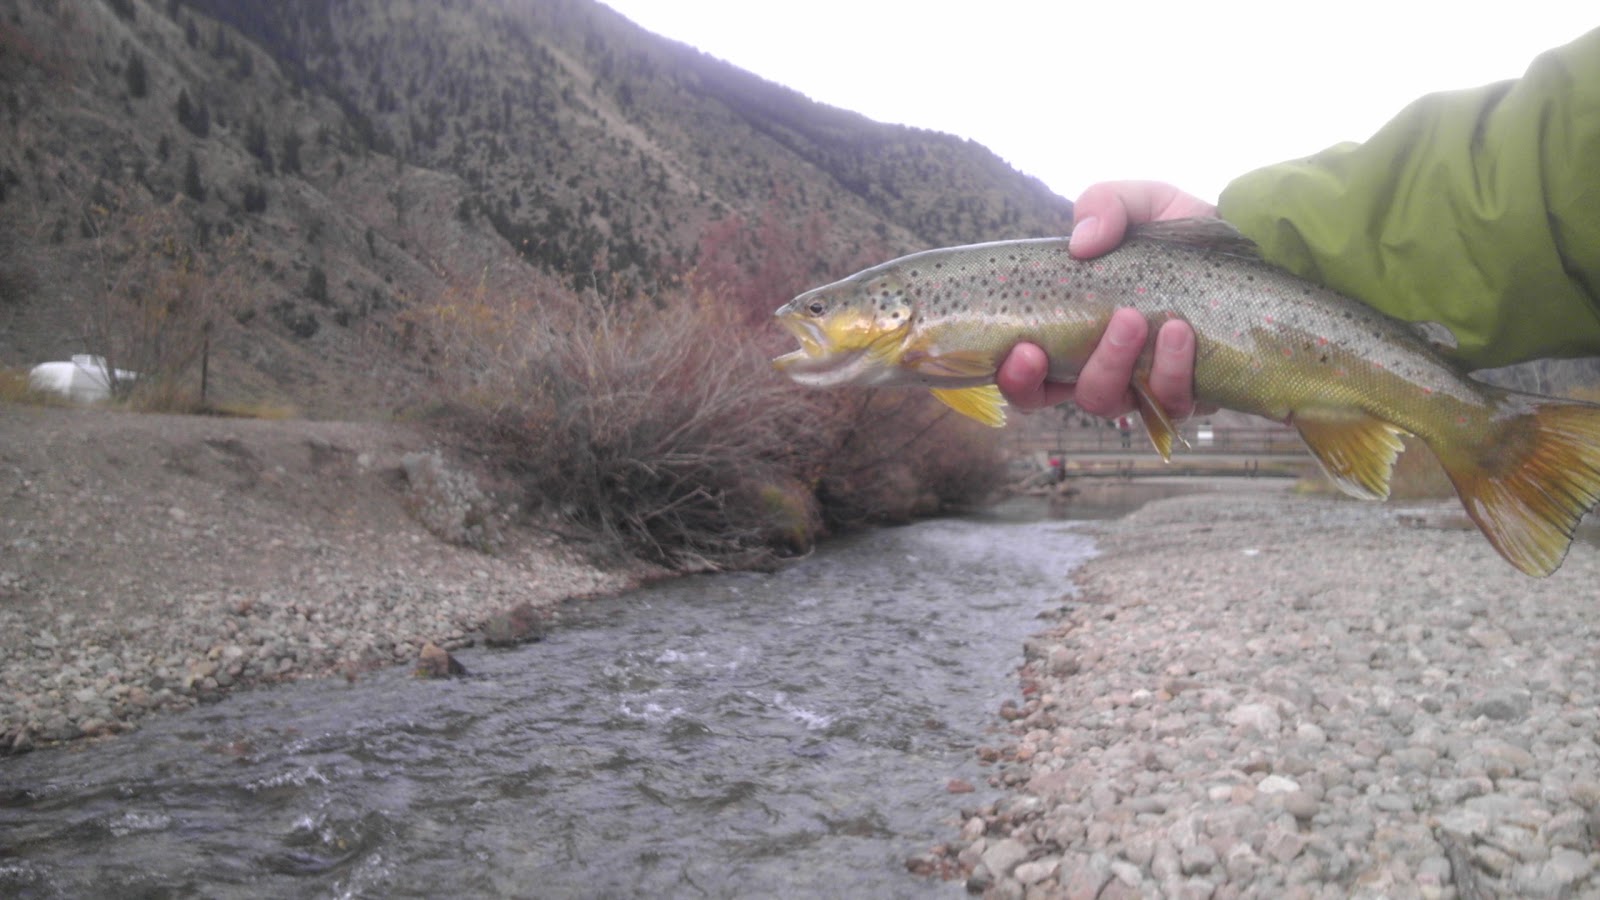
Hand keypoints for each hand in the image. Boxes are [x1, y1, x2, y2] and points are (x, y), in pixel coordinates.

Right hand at [997, 181, 1213, 419]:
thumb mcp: (1144, 201)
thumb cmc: (1184, 233)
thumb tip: (1082, 243)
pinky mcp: (1189, 395)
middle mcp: (1101, 366)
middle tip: (1046, 347)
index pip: (1027, 373)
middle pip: (1053, 400)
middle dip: (1042, 382)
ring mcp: (1142, 387)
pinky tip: (1178, 331)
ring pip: (1110, 404)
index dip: (1012, 376)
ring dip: (1113, 365)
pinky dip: (1170, 369)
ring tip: (1135, 319)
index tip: (1020, 350)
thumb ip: (1105, 203)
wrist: (1254, 248)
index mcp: (1073, 330)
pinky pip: (1171, 403)